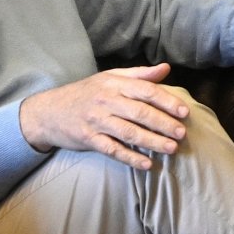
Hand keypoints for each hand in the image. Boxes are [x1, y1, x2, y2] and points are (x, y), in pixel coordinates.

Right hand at [19, 63, 188, 170]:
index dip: (167, 101)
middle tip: (182, 133)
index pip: (146, 91)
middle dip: (163, 124)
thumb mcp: (110, 78)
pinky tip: (146, 164)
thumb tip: (166, 68)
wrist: (48, 111)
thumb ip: (139, 74)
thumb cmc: (86, 93)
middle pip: (140, 113)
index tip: (184, 112)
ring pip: (129, 132)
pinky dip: (131, 158)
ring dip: (152, 142)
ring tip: (171, 149)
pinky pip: (113, 150)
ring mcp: (97, 121)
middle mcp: (106, 101)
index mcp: (114, 84)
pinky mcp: (89, 139)